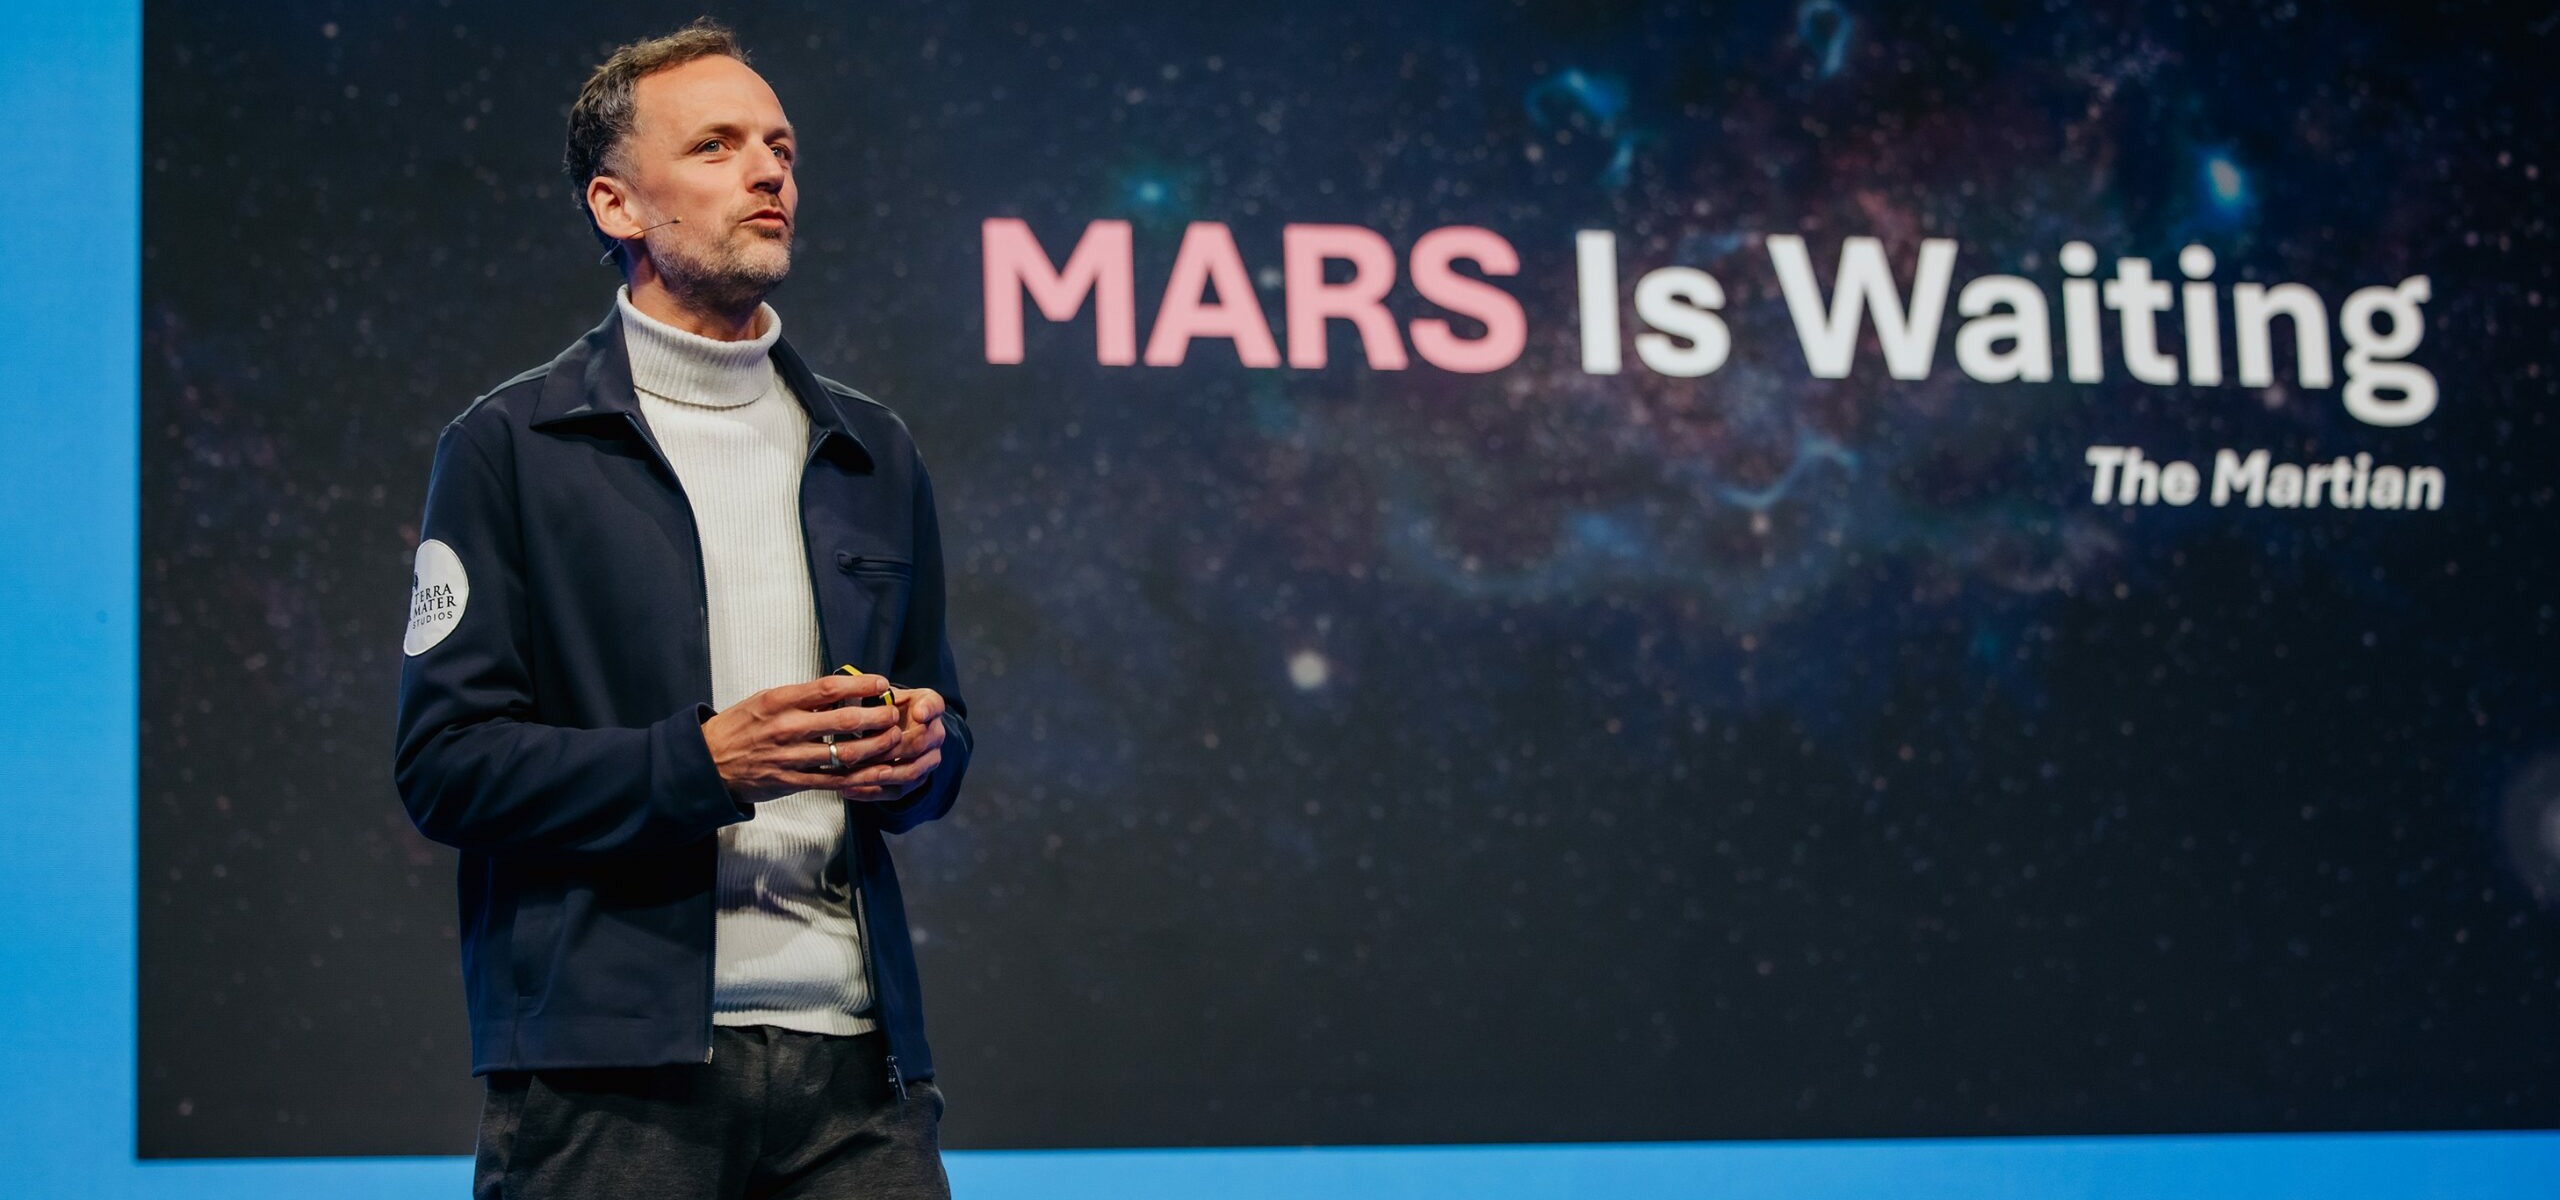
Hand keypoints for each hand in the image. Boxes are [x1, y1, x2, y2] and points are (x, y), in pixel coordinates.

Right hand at [701, 673, 904, 803]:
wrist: (708, 762)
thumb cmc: (740, 726)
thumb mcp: (765, 700)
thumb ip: (802, 697)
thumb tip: (840, 691)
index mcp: (779, 701)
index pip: (829, 688)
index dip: (861, 686)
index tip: (881, 684)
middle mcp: (787, 728)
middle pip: (844, 721)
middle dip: (877, 717)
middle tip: (894, 714)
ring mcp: (791, 757)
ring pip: (844, 754)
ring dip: (876, 747)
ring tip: (893, 739)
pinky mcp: (793, 782)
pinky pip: (833, 781)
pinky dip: (859, 777)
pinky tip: (878, 771)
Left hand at [834, 686, 947, 803]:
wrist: (896, 727)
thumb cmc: (885, 708)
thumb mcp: (882, 694)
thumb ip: (875, 695)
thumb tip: (857, 697)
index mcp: (929, 706)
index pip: (933, 706)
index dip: (927, 711)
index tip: (918, 713)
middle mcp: (935, 734)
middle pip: (917, 744)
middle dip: (887, 749)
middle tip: (858, 753)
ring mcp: (929, 759)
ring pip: (909, 772)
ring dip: (877, 775)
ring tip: (850, 777)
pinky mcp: (916, 780)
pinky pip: (896, 791)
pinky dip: (871, 791)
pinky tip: (848, 789)